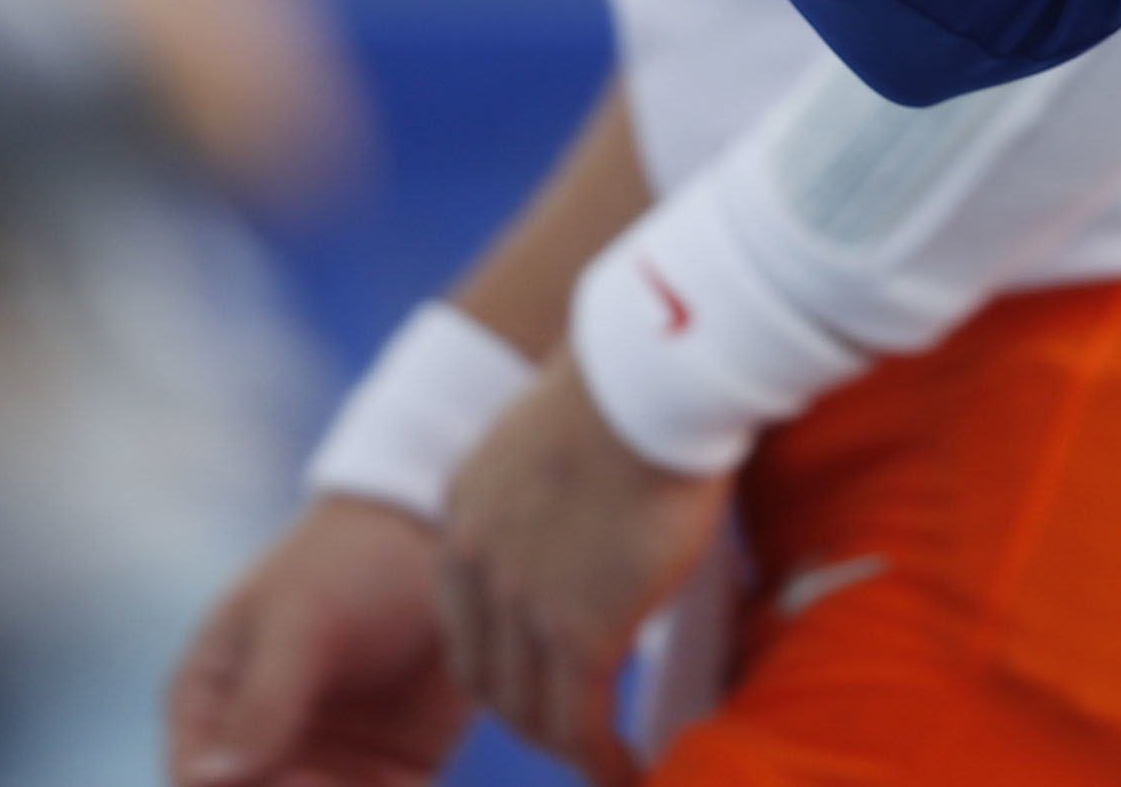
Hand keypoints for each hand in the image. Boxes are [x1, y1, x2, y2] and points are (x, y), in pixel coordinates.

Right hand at [163, 497, 469, 786]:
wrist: (437, 539)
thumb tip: (208, 781)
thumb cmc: (348, 562)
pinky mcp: (389, 775)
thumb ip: (263, 700)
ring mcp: (325, 767)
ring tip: (381, 775)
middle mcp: (261, 749)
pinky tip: (412, 778)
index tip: (298, 775)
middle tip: (336, 777)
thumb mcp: (301, 618)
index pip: (199, 783)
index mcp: (209, 705)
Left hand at [432, 363, 737, 785]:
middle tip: (577, 731)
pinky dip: (602, 760)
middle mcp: (475, 560)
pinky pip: (578, 723)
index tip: (544, 677)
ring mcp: (521, 601)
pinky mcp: (579, 629)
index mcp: (466, 507)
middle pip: (483, 675)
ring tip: (608, 760)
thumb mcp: (563, 434)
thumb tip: (603, 515)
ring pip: (527, 710)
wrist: (656, 373)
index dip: (501, 659)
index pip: (464, 616)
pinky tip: (632, 771)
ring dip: (566, 745)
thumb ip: (560, 489)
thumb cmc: (639, 380)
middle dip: (528, 713)